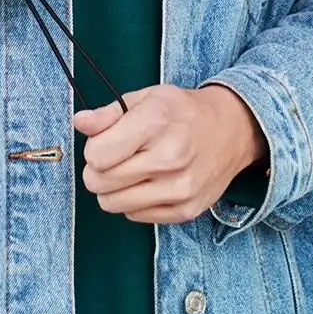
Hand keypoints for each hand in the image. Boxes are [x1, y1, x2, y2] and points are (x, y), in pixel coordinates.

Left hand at [74, 83, 267, 223]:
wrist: (232, 130)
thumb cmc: (182, 111)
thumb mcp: (146, 98)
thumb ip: (109, 113)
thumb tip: (80, 122)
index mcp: (156, 121)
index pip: (98, 155)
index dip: (93, 149)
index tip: (103, 142)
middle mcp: (169, 157)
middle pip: (100, 182)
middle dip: (98, 170)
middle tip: (114, 157)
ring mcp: (179, 188)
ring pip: (113, 204)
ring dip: (113, 189)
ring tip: (131, 169)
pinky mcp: (185, 210)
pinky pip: (135, 215)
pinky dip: (134, 201)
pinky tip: (150, 182)